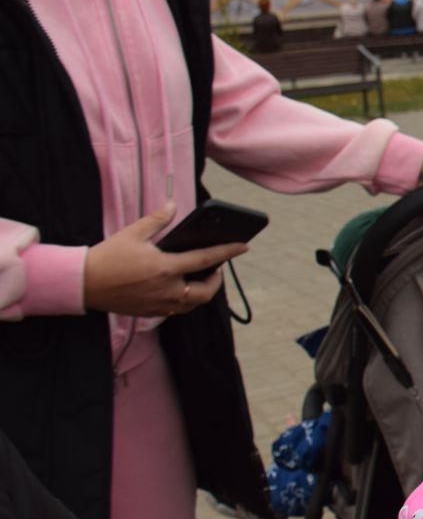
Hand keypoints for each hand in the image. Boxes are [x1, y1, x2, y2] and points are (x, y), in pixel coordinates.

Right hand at [81, 204, 247, 316]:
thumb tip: (173, 206)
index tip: (244, 246)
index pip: (206, 260)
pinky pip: (176, 310)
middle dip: (216, 282)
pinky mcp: (149, 312)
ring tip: (200, 279)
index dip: (228, 252)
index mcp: (165, 268)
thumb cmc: (107, 257)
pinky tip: (180, 289)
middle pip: (205, 292)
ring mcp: (158, 304)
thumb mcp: (132, 233)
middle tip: (216, 270)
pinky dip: (184, 301)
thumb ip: (157, 220)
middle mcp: (166, 289)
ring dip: (201, 293)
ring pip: (192, 305)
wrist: (82, 283)